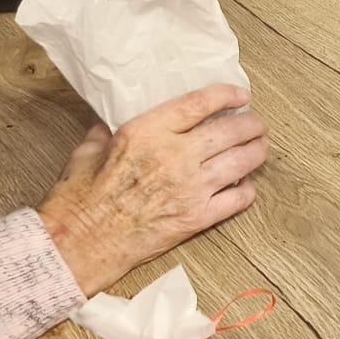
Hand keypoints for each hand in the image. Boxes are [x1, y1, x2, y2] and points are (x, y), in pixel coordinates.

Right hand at [36, 84, 265, 295]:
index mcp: (146, 133)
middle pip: (230, 132)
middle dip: (252, 125)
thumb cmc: (79, 200)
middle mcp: (174, 156)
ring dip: (257, 152)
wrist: (80, 243)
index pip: (198, 104)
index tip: (240, 96)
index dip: (226, 95)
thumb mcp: (87, 152)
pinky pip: (238, 199)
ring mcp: (191, 188)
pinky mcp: (198, 217)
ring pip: (241, 162)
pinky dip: (247, 190)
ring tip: (261, 147)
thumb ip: (105, 131)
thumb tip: (109, 120)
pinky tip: (246, 185)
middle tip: (257, 125)